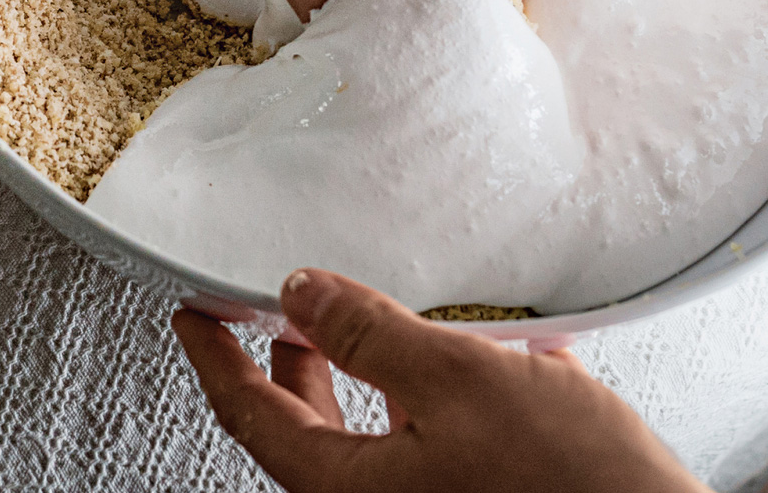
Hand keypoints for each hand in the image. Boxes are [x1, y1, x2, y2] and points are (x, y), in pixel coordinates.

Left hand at [172, 270, 708, 492]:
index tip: (191, 313)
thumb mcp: (458, 381)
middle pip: (301, 427)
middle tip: (268, 307)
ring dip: (358, 372)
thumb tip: (302, 294)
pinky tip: (473, 359)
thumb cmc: (575, 487)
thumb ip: (369, 334)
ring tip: (359, 321)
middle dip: (284, 358)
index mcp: (347, 488)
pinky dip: (428, 397)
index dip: (214, 354)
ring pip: (366, 435)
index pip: (248, 412)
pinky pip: (428, 443)